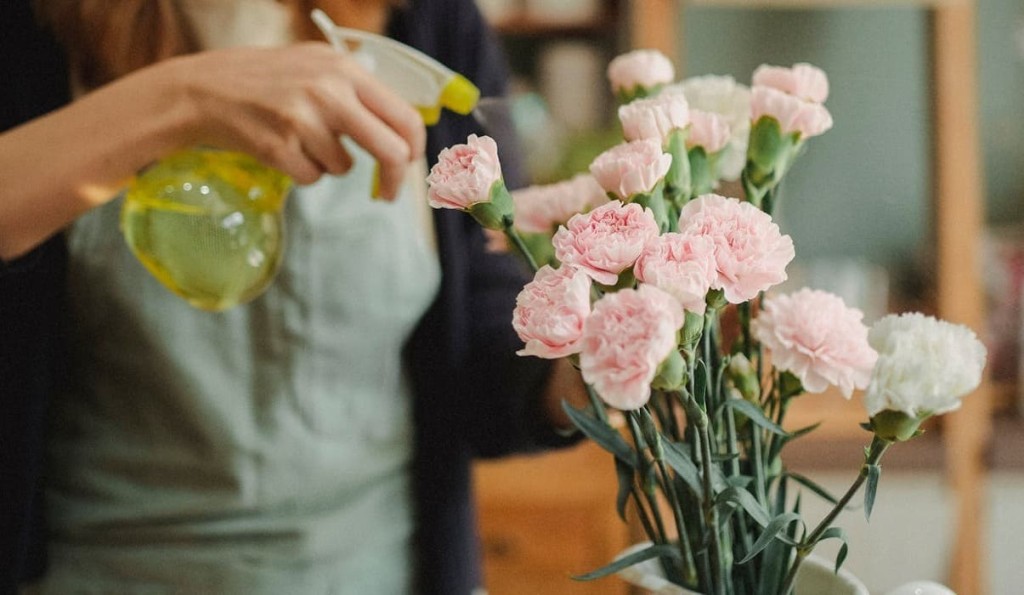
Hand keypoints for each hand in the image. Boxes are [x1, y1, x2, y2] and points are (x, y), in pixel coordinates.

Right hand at [0, 42, 426, 258]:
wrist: (202, 90)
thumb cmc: (269, 81)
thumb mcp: (317, 67)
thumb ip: (361, 92)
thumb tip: (407, 130)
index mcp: (345, 70)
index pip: (404, 117)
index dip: (414, 150)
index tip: (410, 166)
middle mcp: (328, 91)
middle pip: (389, 151)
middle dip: (394, 179)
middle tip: (387, 194)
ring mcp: (302, 119)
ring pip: (343, 167)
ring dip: (327, 164)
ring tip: (298, 139)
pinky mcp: (278, 147)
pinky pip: (312, 178)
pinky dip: (302, 172)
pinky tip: (281, 149)